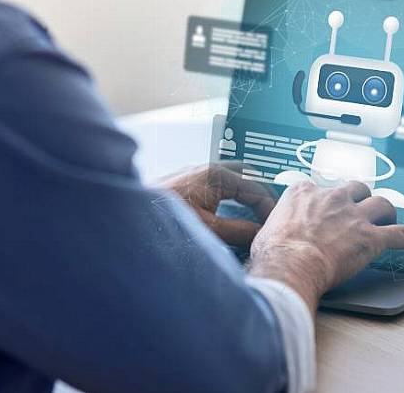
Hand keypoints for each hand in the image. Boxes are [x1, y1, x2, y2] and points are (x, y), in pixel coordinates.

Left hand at [162, 163, 276, 246]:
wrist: (128, 220)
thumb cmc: (164, 220)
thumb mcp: (209, 230)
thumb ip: (239, 231)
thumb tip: (261, 234)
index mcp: (217, 175)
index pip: (256, 188)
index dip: (269, 209)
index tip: (275, 226)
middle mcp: (206, 169)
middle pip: (246, 175)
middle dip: (259, 195)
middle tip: (269, 215)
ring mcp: (194, 174)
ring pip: (230, 179)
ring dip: (243, 194)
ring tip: (253, 215)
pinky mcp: (184, 184)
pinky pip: (215, 184)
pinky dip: (227, 197)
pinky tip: (227, 214)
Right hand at [248, 180, 403, 311]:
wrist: (289, 264)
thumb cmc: (273, 252)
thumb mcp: (265, 228)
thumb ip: (276, 224)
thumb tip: (272, 236)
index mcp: (304, 192)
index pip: (320, 188)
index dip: (325, 200)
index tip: (324, 209)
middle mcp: (332, 198)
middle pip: (356, 189)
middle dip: (360, 199)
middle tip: (360, 211)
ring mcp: (354, 216)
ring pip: (381, 205)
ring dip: (386, 214)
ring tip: (388, 221)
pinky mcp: (371, 238)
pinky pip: (402, 235)